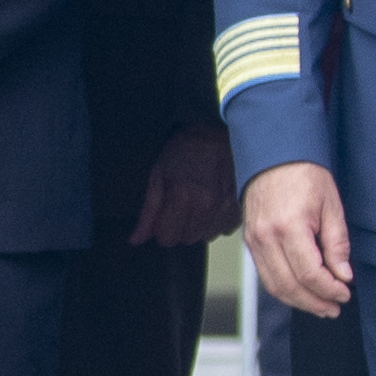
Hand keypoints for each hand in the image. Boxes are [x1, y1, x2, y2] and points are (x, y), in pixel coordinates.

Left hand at [131, 122, 238, 246]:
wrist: (220, 135)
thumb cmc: (184, 152)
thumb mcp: (158, 176)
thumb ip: (148, 212)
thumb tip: (136, 240)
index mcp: (183, 196)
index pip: (167, 238)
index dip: (161, 228)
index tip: (164, 214)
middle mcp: (207, 205)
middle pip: (185, 239)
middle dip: (179, 226)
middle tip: (181, 203)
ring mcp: (226, 208)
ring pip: (204, 236)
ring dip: (197, 225)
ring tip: (198, 200)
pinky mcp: (240, 208)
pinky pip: (223, 230)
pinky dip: (215, 221)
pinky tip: (213, 203)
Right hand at [242, 163, 354, 318]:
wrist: (275, 157)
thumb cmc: (305, 175)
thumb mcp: (332, 206)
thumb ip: (337, 243)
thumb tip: (343, 275)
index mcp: (289, 227)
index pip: (310, 273)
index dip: (329, 289)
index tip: (345, 293)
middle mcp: (266, 237)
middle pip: (289, 285)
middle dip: (314, 302)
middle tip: (334, 308)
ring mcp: (254, 241)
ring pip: (274, 285)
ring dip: (298, 301)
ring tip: (320, 306)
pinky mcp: (250, 242)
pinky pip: (265, 274)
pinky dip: (284, 288)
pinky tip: (301, 291)